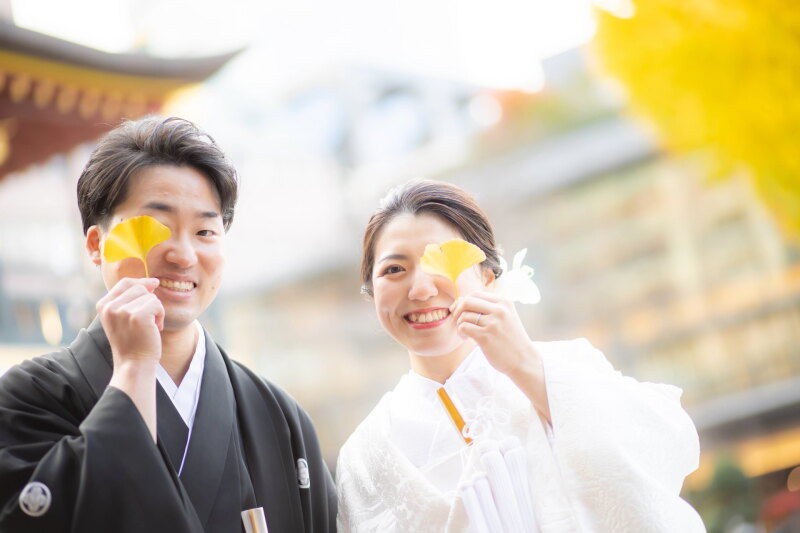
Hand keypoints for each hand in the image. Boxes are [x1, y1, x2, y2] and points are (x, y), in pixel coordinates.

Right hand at [96, 277, 163, 364]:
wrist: (134, 363)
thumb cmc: (133, 341)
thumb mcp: (124, 318)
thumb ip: (131, 299)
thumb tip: (153, 281)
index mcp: (103, 305)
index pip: (125, 282)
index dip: (141, 282)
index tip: (153, 285)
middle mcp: (110, 307)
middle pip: (139, 287)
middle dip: (149, 301)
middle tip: (148, 320)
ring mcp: (122, 311)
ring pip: (150, 296)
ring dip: (156, 310)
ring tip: (150, 326)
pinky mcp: (137, 316)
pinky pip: (157, 304)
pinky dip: (161, 316)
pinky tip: (155, 328)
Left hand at [451, 291, 550, 421]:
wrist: (523, 359)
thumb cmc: (510, 339)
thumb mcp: (505, 317)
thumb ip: (487, 308)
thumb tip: (459, 301)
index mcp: (504, 302)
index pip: (475, 294)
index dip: (464, 302)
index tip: (461, 312)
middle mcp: (499, 310)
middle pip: (467, 301)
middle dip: (457, 310)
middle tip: (458, 321)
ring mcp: (493, 323)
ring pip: (464, 315)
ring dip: (459, 324)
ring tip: (465, 333)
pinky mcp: (486, 337)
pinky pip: (464, 327)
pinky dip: (460, 332)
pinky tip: (466, 338)